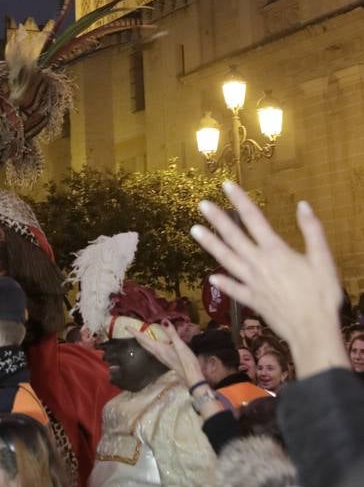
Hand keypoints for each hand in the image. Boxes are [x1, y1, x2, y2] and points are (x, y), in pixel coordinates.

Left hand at [127, 321, 202, 387]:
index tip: (126, 327)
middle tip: (130, 329)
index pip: (144, 339)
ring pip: (148, 347)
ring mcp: (162, 357)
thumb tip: (163, 321)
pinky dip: (150, 343)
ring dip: (143, 340)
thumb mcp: (180, 345)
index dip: (135, 333)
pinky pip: (155, 349)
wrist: (192, 377)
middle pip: (144, 344)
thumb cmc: (186, 362)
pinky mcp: (167, 359)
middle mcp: (158, 353)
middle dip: (137, 336)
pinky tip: (155, 342)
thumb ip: (172, 333)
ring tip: (139, 334)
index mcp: (159, 349)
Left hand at [191, 180, 348, 376]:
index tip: (226, 185)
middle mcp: (258, 264)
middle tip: (201, 204)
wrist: (313, 332)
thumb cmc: (321, 295)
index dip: (240, 200)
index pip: (254, 219)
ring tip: (194, 230)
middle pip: (234, 237)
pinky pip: (234, 290)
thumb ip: (312, 230)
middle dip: (217, 219)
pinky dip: (223, 283)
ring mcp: (252, 283)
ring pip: (226, 260)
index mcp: (275, 251)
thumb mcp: (323, 259)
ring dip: (210, 244)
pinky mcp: (253, 301)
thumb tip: (303, 205)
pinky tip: (212, 277)